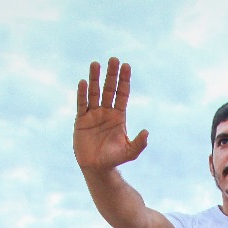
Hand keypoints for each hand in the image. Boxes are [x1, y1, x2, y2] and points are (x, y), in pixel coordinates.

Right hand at [74, 57, 148, 171]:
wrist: (96, 167)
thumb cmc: (114, 159)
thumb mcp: (130, 152)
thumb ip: (139, 143)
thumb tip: (147, 132)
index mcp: (118, 116)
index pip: (122, 94)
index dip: (124, 80)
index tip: (126, 66)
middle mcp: (106, 112)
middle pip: (109, 89)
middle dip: (111, 74)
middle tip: (113, 59)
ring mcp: (93, 114)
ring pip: (94, 93)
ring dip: (95, 79)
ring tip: (95, 64)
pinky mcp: (81, 120)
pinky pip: (82, 104)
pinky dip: (82, 94)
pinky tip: (83, 82)